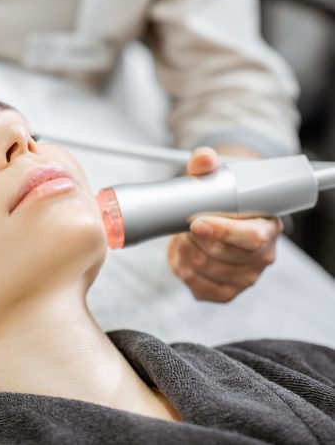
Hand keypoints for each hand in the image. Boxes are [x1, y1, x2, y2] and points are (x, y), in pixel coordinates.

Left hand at [167, 147, 283, 301]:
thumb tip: (204, 158)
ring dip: (183, 251)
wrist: (219, 221)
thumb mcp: (215, 179)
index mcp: (269, 227)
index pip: (251, 237)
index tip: (196, 222)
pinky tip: (185, 254)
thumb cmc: (220, 202)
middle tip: (185, 224)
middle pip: (219, 255)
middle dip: (192, 238)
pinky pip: (196, 286)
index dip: (221, 231)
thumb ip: (206, 164)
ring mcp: (246, 277)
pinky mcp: (226, 293)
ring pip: (201, 269)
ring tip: (184, 237)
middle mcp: (262, 257)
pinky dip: (181, 268)